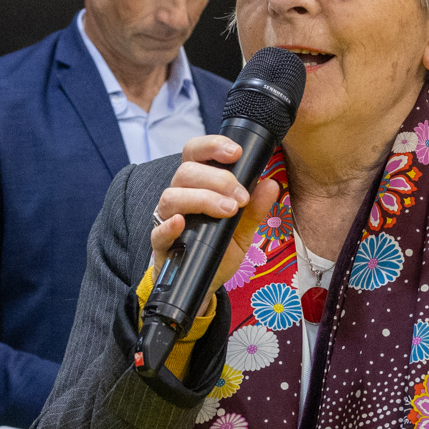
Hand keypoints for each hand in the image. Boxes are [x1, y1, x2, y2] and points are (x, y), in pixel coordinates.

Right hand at [147, 134, 282, 281]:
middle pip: (186, 172)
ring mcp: (167, 218)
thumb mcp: (243, 229)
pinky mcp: (161, 243)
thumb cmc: (219, 248)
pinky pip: (158, 230)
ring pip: (172, 196)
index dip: (212, 146)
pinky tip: (181, 223)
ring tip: (228, 210)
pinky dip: (169, 225)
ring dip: (202, 199)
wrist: (205, 282)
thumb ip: (255, 208)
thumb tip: (271, 185)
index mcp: (196, 185)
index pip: (195, 153)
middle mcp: (179, 196)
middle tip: (241, 198)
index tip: (236, 152)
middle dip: (218, 179)